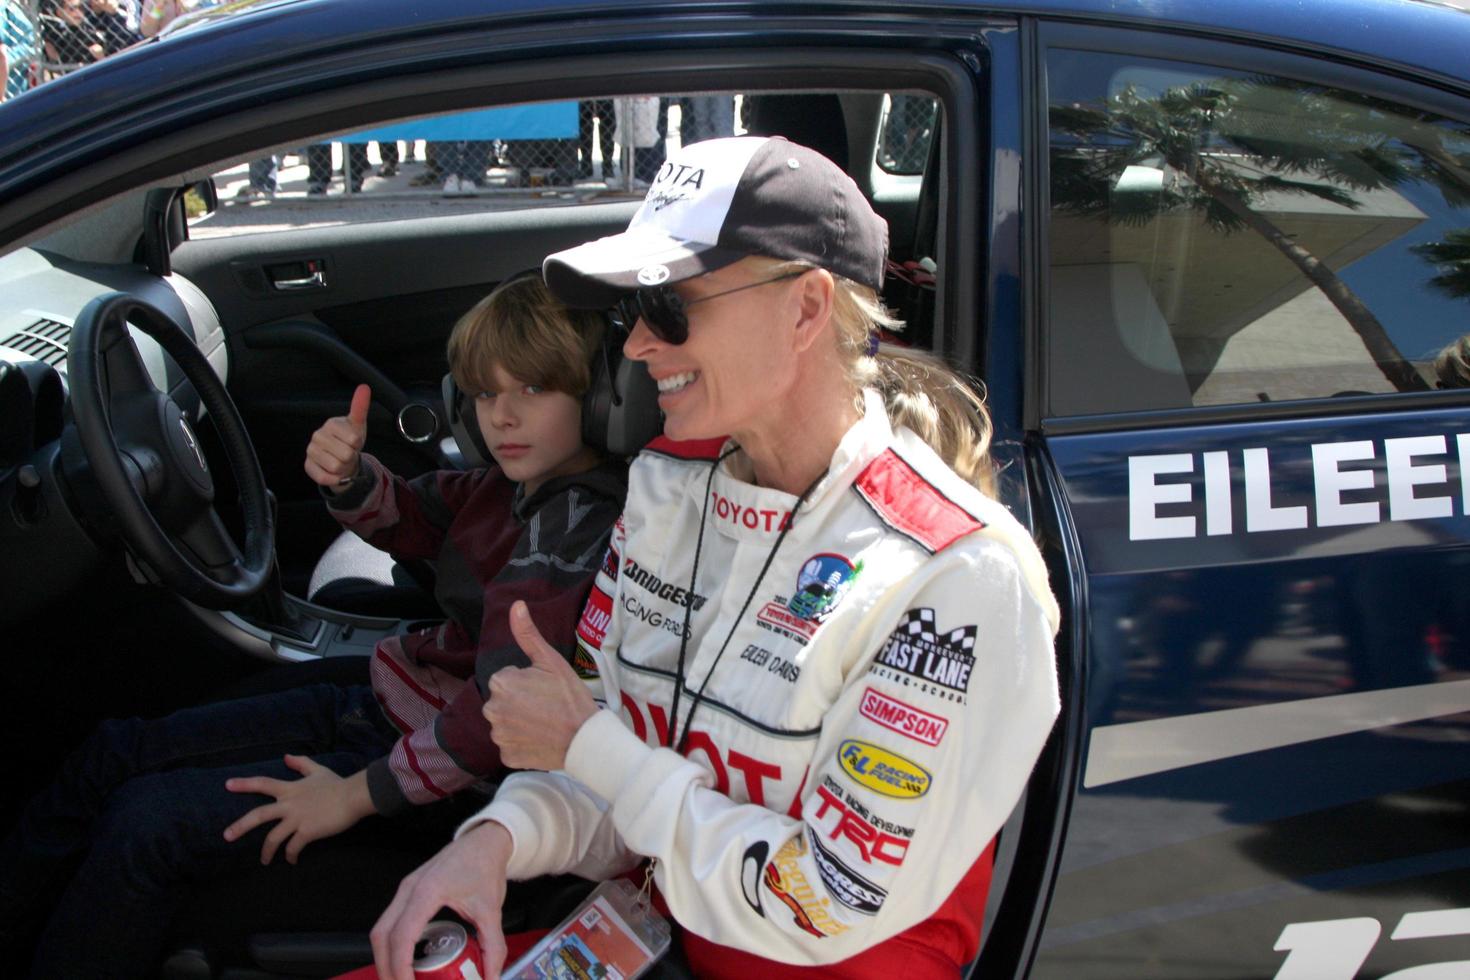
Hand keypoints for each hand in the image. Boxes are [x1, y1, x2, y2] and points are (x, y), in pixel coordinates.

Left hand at [222, 756, 375, 863]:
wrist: (353, 797)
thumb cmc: (337, 784)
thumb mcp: (318, 770)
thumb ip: (301, 763)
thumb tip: (286, 757)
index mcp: (290, 789)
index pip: (263, 784)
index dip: (244, 784)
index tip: (227, 785)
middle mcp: (289, 805)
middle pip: (258, 815)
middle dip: (240, 826)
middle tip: (226, 836)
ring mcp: (297, 819)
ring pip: (273, 838)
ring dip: (267, 852)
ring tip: (264, 861)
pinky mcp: (307, 832)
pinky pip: (293, 847)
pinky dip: (291, 856)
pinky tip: (292, 861)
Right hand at [304, 384, 370, 490]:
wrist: (342, 458)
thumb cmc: (350, 440)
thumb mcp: (358, 424)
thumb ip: (360, 407)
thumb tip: (364, 387)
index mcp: (330, 424)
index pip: (354, 440)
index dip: (358, 444)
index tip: (353, 442)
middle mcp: (317, 436)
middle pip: (346, 455)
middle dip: (351, 457)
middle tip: (347, 453)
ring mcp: (311, 451)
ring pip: (336, 467)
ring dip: (343, 468)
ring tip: (340, 461)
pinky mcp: (308, 466)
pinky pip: (324, 478)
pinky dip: (334, 479)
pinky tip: (335, 473)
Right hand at [371, 821, 512, 979]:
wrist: (485, 841)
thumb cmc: (484, 866)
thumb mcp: (492, 909)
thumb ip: (493, 945)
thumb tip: (492, 975)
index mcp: (428, 891)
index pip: (402, 936)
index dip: (400, 966)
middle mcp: (409, 889)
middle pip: (381, 936)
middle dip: (386, 967)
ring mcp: (406, 889)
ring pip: (381, 929)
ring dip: (385, 957)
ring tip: (400, 978)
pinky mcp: (408, 891)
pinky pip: (389, 921)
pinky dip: (391, 944)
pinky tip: (404, 960)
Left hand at [484, 601, 598, 770]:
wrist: (584, 739)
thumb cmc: (570, 697)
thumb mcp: (551, 660)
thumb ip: (527, 634)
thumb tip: (516, 605)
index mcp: (501, 684)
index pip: (507, 678)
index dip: (526, 682)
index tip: (544, 689)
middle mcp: (492, 710)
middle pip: (503, 701)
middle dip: (519, 702)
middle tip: (546, 706)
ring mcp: (498, 736)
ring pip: (505, 723)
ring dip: (519, 723)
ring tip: (544, 723)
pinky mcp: (506, 756)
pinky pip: (510, 745)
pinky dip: (522, 743)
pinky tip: (540, 739)